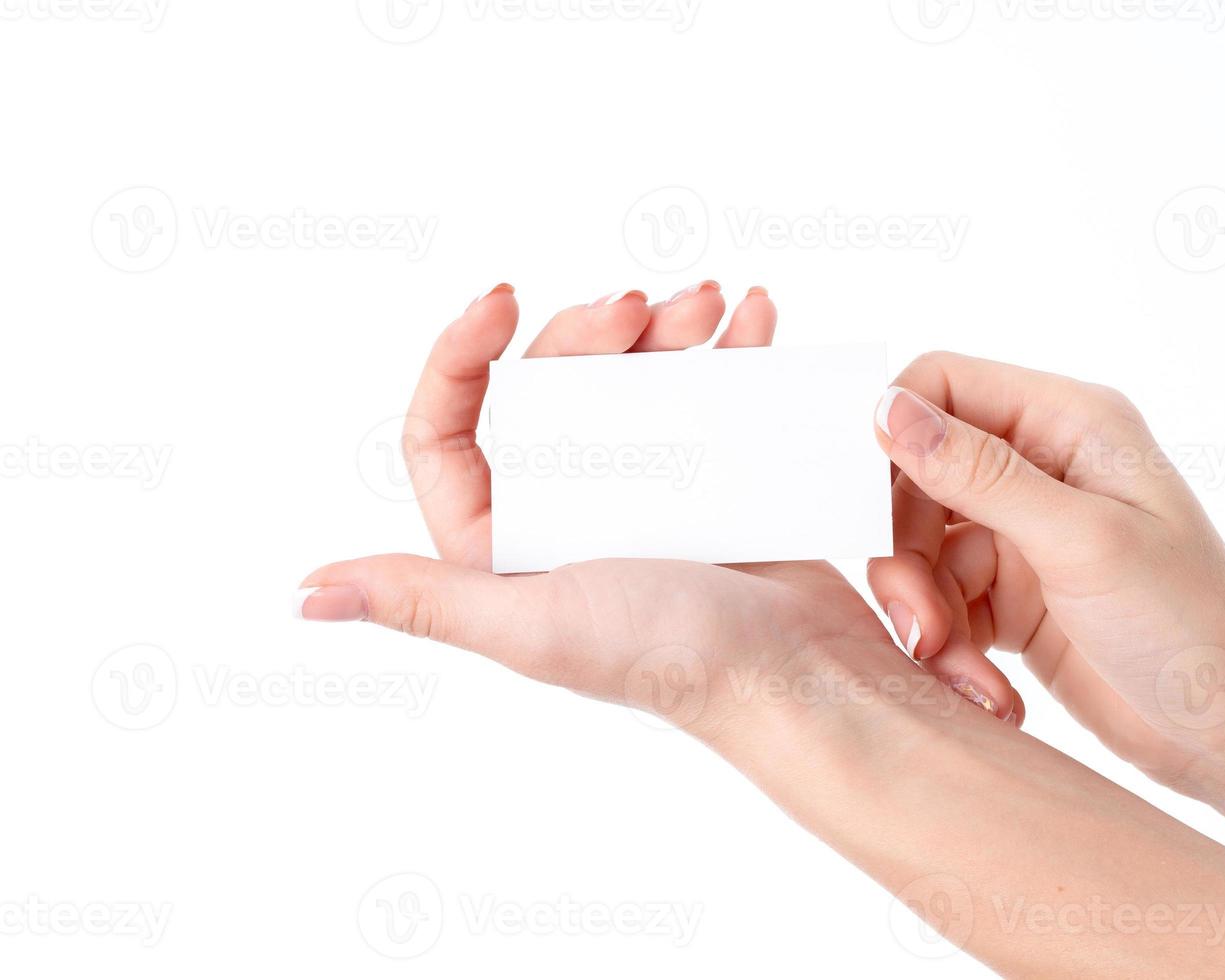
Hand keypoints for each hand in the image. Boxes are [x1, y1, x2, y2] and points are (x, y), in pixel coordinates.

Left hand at [294, 282, 957, 735]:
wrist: (796, 672)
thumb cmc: (666, 657)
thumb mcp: (530, 623)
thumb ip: (424, 599)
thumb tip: (305, 592)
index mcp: (504, 541)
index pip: (448, 429)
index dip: (459, 356)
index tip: (502, 299)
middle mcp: (566, 510)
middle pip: (548, 385)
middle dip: (586, 331)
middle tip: (637, 307)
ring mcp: (644, 489)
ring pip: (629, 377)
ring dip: (664, 325)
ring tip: (707, 302)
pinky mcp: (715, 478)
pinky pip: (709, 390)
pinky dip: (729, 347)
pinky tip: (754, 317)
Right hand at [867, 352, 1224, 786]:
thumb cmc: (1192, 625)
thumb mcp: (1081, 542)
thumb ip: (979, 473)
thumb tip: (888, 408)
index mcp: (1069, 423)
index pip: (943, 385)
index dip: (894, 435)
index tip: (869, 510)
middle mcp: (1041, 466)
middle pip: (916, 473)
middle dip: (903, 549)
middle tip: (917, 621)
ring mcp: (1024, 533)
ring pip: (920, 547)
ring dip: (923, 609)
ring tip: (955, 666)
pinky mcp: (1012, 597)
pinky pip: (941, 602)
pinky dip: (947, 645)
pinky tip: (983, 687)